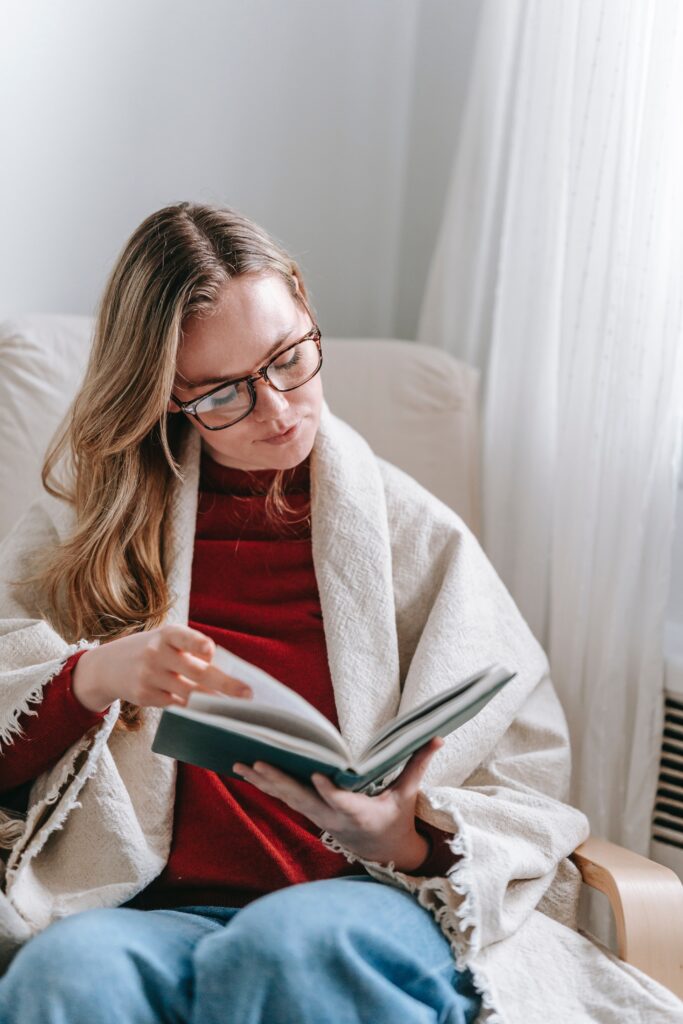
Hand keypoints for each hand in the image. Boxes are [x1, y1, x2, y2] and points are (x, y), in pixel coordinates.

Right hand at [71, 624, 251, 712]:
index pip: (184, 637)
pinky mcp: (146, 696)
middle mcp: (157, 654)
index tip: (211, 651)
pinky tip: (210, 714)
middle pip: (196, 672)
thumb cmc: (152, 650)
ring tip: (235, 708)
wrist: (108, 666)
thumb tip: (227, 673)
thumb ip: (192, 650)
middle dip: (224, 684)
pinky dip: (195, 710)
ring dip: (214, 703)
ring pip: (189, 694)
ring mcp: (149, 677)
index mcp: (167, 634)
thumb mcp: (167, 639)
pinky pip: (177, 706)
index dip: (197, 644)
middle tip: (246, 694)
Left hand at [233, 735, 444, 870]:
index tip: (317, 776)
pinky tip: (245, 769)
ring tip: (240, 763)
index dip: (329, 791)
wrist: (383, 853)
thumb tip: (438, 735)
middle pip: (303, 799)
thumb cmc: (397, 818)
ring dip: (264, 781)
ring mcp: (318, 817)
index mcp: (360, 814)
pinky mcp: (310, 813)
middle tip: (257, 762)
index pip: (342, 802)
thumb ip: (418, 764)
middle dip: (280, 781)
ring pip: (287, 798)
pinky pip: (284, 798)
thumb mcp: (409, 795)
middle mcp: (334, 818)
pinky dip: (265, 784)